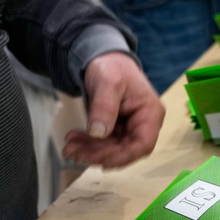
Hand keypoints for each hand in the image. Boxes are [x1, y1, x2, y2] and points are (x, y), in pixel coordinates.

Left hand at [64, 52, 164, 168]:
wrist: (104, 58)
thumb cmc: (112, 66)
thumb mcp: (107, 83)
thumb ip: (104, 108)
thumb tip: (98, 134)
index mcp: (150, 113)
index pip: (143, 144)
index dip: (123, 156)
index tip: (101, 161)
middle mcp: (144, 124)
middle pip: (125, 149)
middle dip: (98, 154)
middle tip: (74, 152)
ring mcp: (130, 128)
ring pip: (112, 149)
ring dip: (90, 151)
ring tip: (69, 147)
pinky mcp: (118, 129)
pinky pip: (104, 143)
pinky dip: (89, 144)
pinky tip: (74, 140)